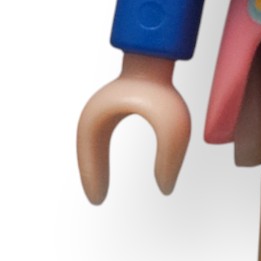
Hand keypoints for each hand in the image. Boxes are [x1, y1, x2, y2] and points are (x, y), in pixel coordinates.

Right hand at [76, 54, 190, 202]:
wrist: (157, 61)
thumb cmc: (162, 89)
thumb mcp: (173, 129)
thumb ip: (171, 158)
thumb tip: (166, 188)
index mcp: (102, 115)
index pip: (89, 152)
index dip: (91, 177)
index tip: (98, 199)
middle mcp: (97, 112)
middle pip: (87, 149)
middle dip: (91, 174)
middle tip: (97, 198)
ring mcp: (104, 108)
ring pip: (91, 143)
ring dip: (94, 165)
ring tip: (101, 189)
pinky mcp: (113, 107)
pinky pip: (101, 136)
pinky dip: (100, 155)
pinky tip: (108, 168)